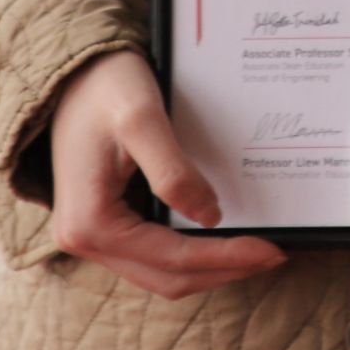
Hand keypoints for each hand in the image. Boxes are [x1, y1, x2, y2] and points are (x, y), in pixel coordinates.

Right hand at [43, 50, 288, 299]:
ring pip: (160, 271)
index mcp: (90, 223)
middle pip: (166, 277)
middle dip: (222, 269)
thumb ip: (173, 173)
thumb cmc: (106, 87)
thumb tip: (210, 216)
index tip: (271, 250)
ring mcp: (92, 235)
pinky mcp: (105, 223)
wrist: (75, 71)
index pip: (171, 258)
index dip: (225, 257)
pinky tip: (221, 234)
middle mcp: (83, 240)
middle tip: (274, 254)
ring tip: (255, 250)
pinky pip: (153, 252)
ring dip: (208, 265)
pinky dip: (189, 251)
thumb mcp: (142, 120)